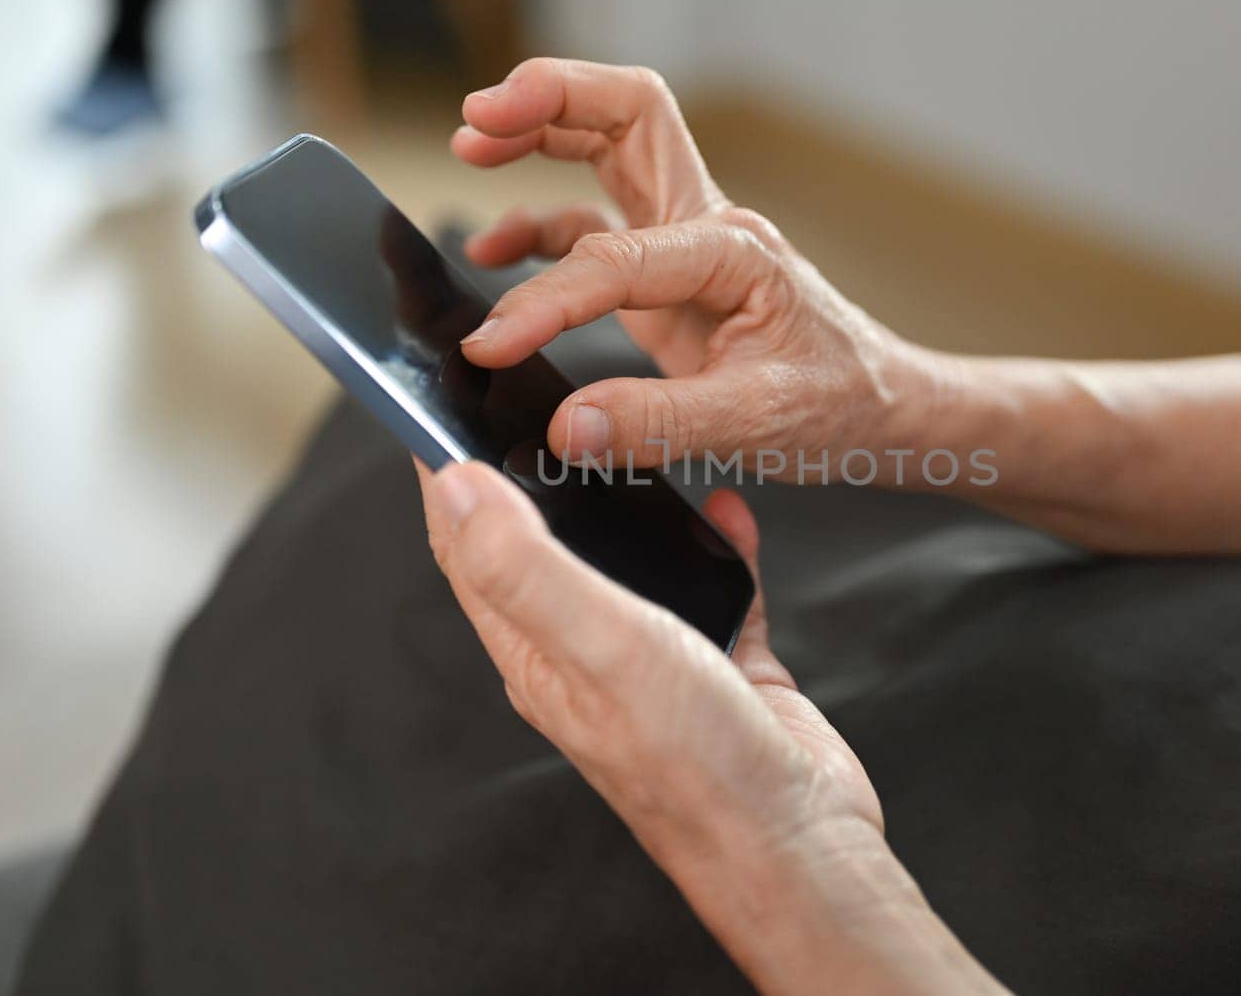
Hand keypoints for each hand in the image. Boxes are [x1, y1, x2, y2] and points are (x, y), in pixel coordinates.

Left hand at [418, 460, 1002, 993]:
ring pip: (629, 555)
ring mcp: (653, 653)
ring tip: (636, 437)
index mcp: (535, 650)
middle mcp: (585, 649)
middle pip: (543, 543)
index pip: (469, 548)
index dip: (449, 477)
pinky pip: (711, 578)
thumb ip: (526, 565)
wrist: (797, 839)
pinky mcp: (719, 654)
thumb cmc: (693, 760)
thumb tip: (456, 485)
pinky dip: (716, 538)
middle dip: (536, 471)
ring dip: (629, 499)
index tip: (443, 402)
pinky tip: (730, 510)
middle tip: (544, 401)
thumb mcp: (599, 646)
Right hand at [451, 58, 941, 480]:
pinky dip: (541, 226)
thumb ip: (660, 422)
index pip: (617, 255)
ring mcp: (685, 245)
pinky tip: (497, 248)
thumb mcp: (760, 422)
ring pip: (607, 150)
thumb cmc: (842, 405)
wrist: (884, 411)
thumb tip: (568, 427)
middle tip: (479, 114)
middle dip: (549, 100)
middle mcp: (708, 227)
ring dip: (539, 137)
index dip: (547, 300)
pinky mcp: (667, 277)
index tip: (493, 342)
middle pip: (626, 115)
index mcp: (734, 250)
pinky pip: (593, 226)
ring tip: (470, 147)